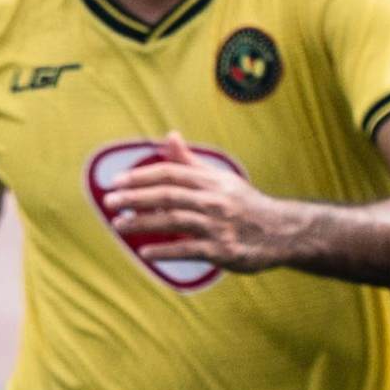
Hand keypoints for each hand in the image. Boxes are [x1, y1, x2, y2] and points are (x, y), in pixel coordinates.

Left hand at [99, 135, 313, 275]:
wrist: (280, 232)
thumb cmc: (243, 204)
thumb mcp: (219, 179)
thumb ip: (190, 161)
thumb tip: (169, 136)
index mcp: (211, 181)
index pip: (171, 173)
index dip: (141, 176)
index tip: (116, 182)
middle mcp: (214, 200)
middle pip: (168, 195)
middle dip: (135, 198)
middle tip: (109, 202)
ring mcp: (218, 225)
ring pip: (175, 221)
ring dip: (143, 223)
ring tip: (119, 226)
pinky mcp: (222, 250)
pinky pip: (188, 250)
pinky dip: (165, 251)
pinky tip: (144, 253)